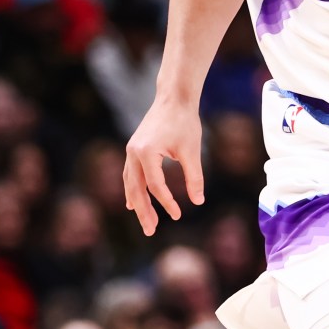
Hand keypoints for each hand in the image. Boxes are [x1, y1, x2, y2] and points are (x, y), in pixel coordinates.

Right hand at [122, 97, 203, 235]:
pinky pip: (129, 175)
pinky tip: (133, 204)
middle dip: (144, 211)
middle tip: (151, 231)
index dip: (167, 202)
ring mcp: (131, 150)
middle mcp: (134, 152)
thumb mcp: (192, 151)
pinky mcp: (134, 149)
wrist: (173, 97)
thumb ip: (194, 177)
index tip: (178, 214)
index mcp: (147, 152)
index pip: (156, 185)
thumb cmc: (184, 122)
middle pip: (136, 189)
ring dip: (138, 204)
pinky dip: (132, 190)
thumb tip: (198, 201)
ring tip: (146, 223)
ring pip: (130, 183)